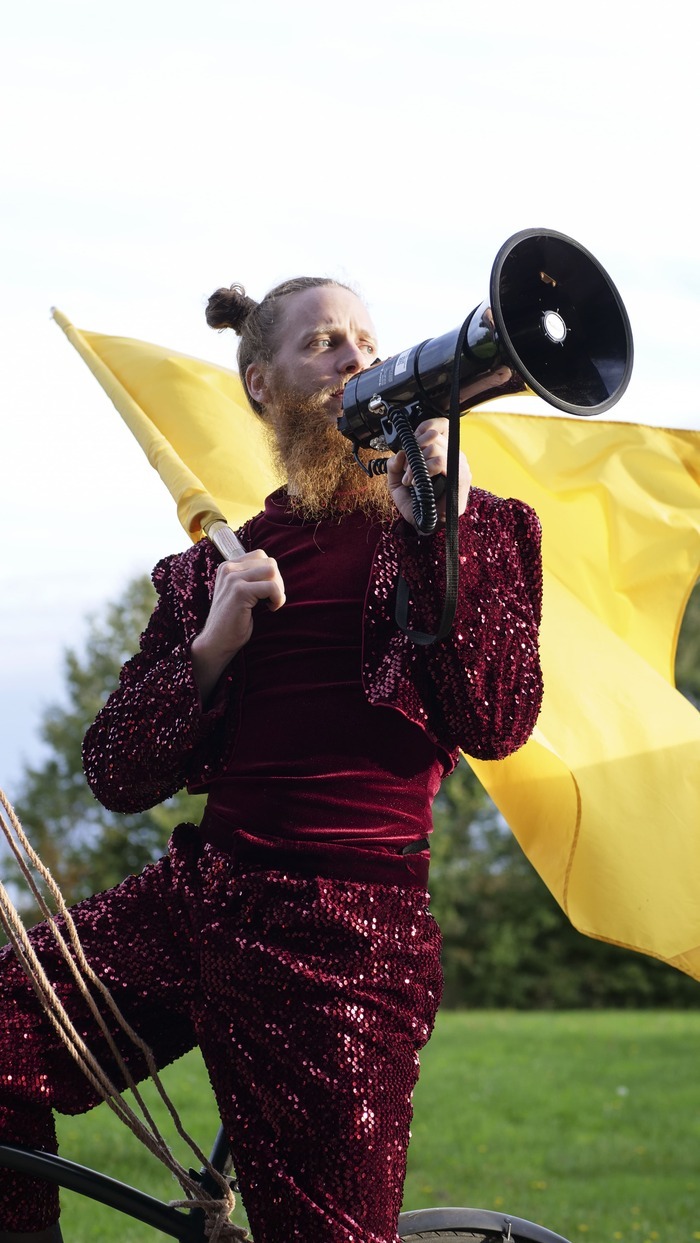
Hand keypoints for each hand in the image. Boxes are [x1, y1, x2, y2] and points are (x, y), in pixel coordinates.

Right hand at [191, 550, 284, 701]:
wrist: (216, 642)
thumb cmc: (232, 621)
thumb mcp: (240, 592)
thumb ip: (251, 578)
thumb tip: (275, 570)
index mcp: (228, 567)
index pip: (260, 556)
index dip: (270, 574)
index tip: (266, 593)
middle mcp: (228, 569)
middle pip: (269, 562)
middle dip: (277, 581)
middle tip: (271, 600)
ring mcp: (233, 579)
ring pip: (272, 571)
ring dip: (278, 589)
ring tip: (270, 603)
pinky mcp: (239, 591)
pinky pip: (272, 587)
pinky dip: (278, 599)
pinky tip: (271, 609)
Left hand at [386, 417, 471, 528]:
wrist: (423, 524)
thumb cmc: (414, 503)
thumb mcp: (396, 480)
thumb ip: (394, 464)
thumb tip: (400, 453)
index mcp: (442, 452)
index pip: (440, 426)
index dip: (423, 428)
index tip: (411, 441)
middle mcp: (453, 456)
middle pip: (434, 435)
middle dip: (414, 448)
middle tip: (406, 467)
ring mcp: (459, 466)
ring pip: (436, 448)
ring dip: (416, 463)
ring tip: (409, 480)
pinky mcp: (461, 478)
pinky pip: (441, 462)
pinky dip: (424, 469)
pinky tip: (416, 482)